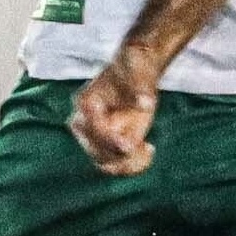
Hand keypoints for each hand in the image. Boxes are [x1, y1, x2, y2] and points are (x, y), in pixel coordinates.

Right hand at [69, 49, 161, 177]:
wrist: (136, 72)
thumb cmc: (135, 68)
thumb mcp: (139, 71)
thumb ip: (141, 87)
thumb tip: (145, 104)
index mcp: (86, 102)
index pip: (92, 128)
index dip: (109, 139)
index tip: (130, 145)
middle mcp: (85, 123)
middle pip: (96, 151)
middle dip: (121, 155)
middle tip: (145, 147)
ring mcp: (95, 137)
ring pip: (105, 164)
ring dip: (128, 164)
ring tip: (148, 150)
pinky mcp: (108, 145)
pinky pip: (115, 166)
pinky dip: (133, 165)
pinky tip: (149, 149)